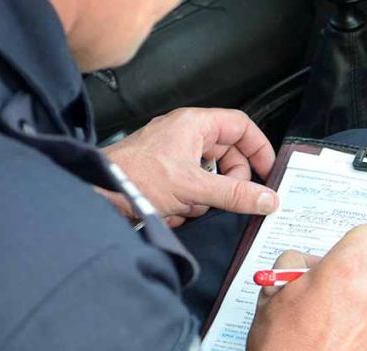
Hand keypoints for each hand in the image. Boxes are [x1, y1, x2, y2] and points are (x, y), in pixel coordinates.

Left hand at [99, 108, 278, 225]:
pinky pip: (193, 188)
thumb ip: (235, 194)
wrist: (98, 193)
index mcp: (194, 124)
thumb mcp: (194, 188)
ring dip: (206, 197)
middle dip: (230, 181)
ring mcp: (175, 155)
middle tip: (231, 197)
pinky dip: (189, 203)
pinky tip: (175, 210)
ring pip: (212, 176)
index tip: (268, 171)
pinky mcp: (166, 175)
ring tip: (189, 205)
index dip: (259, 148)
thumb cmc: (134, 176)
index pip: (241, 126)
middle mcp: (186, 135)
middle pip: (229, 155)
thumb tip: (267, 199)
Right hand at [239, 225, 366, 350]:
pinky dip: (365, 331)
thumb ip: (294, 265)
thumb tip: (309, 264)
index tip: (348, 254)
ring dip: (358, 307)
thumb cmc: (282, 349)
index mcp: (345, 269)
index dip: (361, 243)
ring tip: (329, 330)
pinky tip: (340, 346)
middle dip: (351, 279)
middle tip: (324, 299)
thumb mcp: (272, 292)